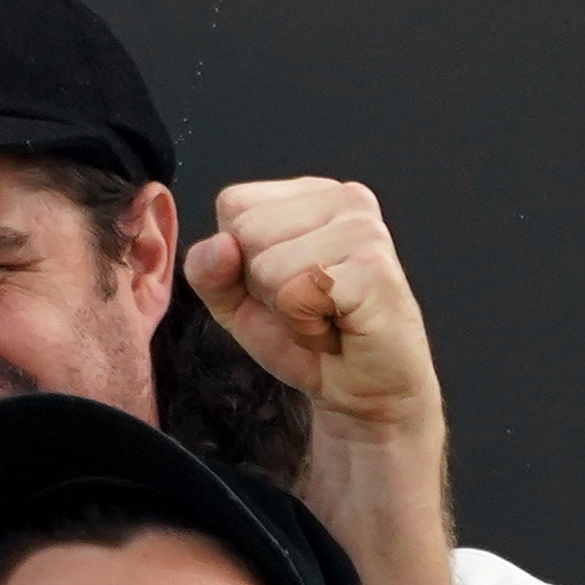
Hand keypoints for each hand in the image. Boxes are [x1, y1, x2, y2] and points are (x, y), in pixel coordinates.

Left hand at [186, 179, 441, 443]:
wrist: (362, 390)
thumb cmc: (305, 339)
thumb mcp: (234, 301)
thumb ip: (208, 269)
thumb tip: (220, 244)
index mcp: (311, 194)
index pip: (234, 204)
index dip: (239, 259)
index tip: (282, 283)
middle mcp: (345, 200)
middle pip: (246, 231)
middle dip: (262, 285)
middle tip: (306, 304)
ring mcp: (365, 231)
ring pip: (268, 265)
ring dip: (287, 308)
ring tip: (323, 315)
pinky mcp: (376, 269)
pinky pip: (297, 295)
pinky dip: (306, 326)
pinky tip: (337, 328)